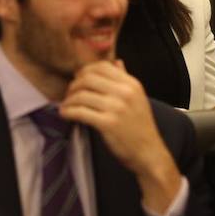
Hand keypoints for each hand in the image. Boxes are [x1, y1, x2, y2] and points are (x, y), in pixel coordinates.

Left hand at [60, 61, 181, 213]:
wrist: (149, 153)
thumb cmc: (140, 127)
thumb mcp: (137, 98)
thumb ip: (125, 79)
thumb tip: (116, 61)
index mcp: (131, 84)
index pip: (101, 66)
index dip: (84, 71)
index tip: (78, 80)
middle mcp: (125, 92)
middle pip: (87, 78)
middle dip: (73, 86)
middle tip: (69, 95)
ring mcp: (116, 107)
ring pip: (81, 95)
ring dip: (68, 100)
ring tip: (66, 106)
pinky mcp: (108, 123)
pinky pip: (80, 112)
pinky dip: (68, 112)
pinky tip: (65, 115)